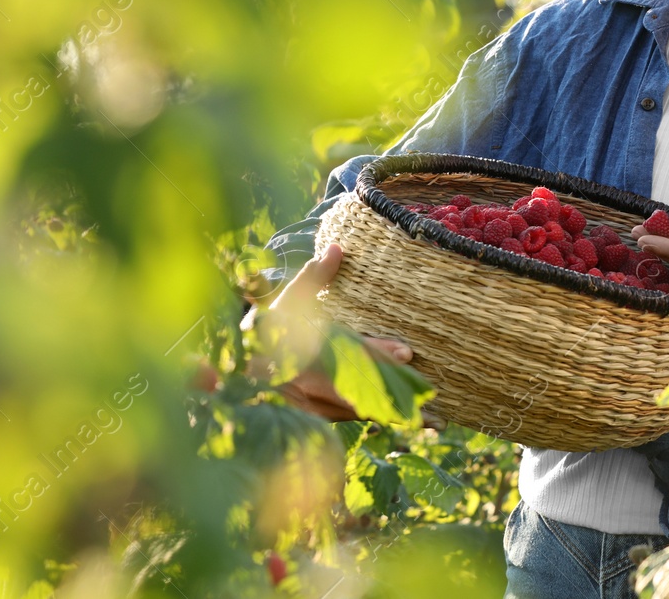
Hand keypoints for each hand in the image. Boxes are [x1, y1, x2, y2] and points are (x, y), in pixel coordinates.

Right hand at [247, 243, 414, 421]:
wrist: (239, 369)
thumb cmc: (269, 330)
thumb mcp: (288, 301)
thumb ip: (314, 277)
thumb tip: (337, 248)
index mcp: (304, 350)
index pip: (347, 352)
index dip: (378, 352)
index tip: (406, 351)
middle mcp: (309, 382)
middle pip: (359, 387)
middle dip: (394, 387)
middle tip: (427, 391)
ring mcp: (311, 406)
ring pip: (357, 409)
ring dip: (391, 409)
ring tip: (429, 413)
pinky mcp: (314, 419)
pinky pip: (350, 419)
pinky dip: (376, 418)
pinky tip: (402, 419)